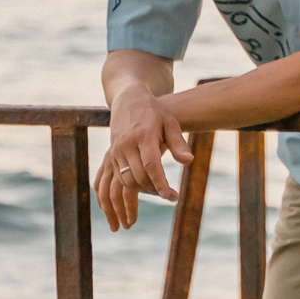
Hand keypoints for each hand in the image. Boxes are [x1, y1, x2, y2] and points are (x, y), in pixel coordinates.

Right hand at [96, 88, 191, 230]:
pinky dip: (126, 190)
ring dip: (139, 194)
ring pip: (125, 181)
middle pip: (138, 177)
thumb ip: (178, 143)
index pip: (151, 165)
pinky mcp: (110, 156)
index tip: (172, 197)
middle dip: (154, 191)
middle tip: (169, 196)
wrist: (128, 100)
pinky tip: (136, 196)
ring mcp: (116, 151)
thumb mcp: (170, 123)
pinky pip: (115, 179)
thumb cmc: (154, 112)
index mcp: (143, 135)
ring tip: (153, 198)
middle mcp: (126, 144)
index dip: (161, 184)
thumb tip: (188, 161)